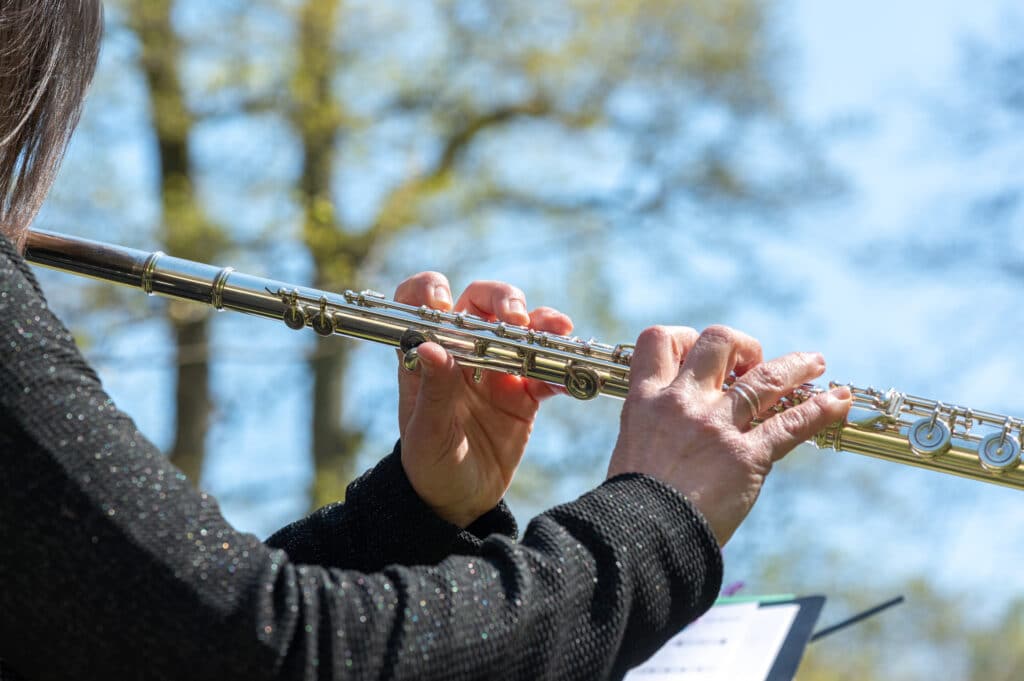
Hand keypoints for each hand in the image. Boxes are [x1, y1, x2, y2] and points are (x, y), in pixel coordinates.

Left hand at [394, 272, 572, 527]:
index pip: (421, 301)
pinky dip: (562, 368)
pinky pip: (548, 370)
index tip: (444, 303)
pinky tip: (571, 375)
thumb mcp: (427, 433)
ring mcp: (498, 369)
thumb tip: (430, 347)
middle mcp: (464, 352)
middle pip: (483, 303)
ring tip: (558, 329)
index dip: (431, 291)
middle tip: (516, 318)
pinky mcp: (525, 394)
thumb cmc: (429, 465)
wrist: (457, 503)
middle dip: (503, 299)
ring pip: (523, 329)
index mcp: (428, 355)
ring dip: (542, 323)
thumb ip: (434, 391)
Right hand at [607, 325, 851, 545]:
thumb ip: (655, 428)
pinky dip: (820, 410)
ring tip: (815, 364)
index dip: (684, 338)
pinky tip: (838, 402)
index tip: (699, 353)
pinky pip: (791, 423)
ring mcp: (715, 426)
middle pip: (717, 341)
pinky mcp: (746, 457)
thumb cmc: (631, 506)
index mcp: (645, 400)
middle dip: (742, 345)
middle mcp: (681, 403)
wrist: (641, 538)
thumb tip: (675, 426)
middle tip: (752, 363)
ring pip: (765, 376)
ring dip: (796, 366)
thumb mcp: (632, 450)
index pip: (660, 340)